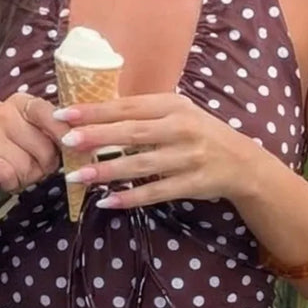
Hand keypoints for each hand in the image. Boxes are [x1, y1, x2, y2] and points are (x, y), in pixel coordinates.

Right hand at [0, 92, 64, 193]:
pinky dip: (9, 184)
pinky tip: (2, 180)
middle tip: (32, 167)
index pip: (50, 114)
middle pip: (44, 148)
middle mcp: (0, 112)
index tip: (68, 148)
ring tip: (15, 173)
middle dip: (44, 165)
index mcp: (21, 103)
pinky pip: (6, 174)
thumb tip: (83, 141)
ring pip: (25, 165)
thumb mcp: (36, 137)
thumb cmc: (11, 151)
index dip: (63, 135)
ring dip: (25, 177)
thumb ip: (58, 134)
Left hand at [55, 92, 259, 208]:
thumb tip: (95, 114)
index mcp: (173, 106)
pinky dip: (131, 198)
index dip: (95, 111)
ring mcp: (188, 157)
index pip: (127, 106)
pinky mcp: (193, 184)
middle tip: (66, 142)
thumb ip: (144, 113)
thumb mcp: (178, 113)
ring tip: (78, 176)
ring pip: (141, 164)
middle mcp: (181, 129)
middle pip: (132, 132)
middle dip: (96, 137)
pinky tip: (107, 201)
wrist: (243, 162)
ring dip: (107, 171)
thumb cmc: (200, 133)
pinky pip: (156, 192)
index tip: (64, 114)